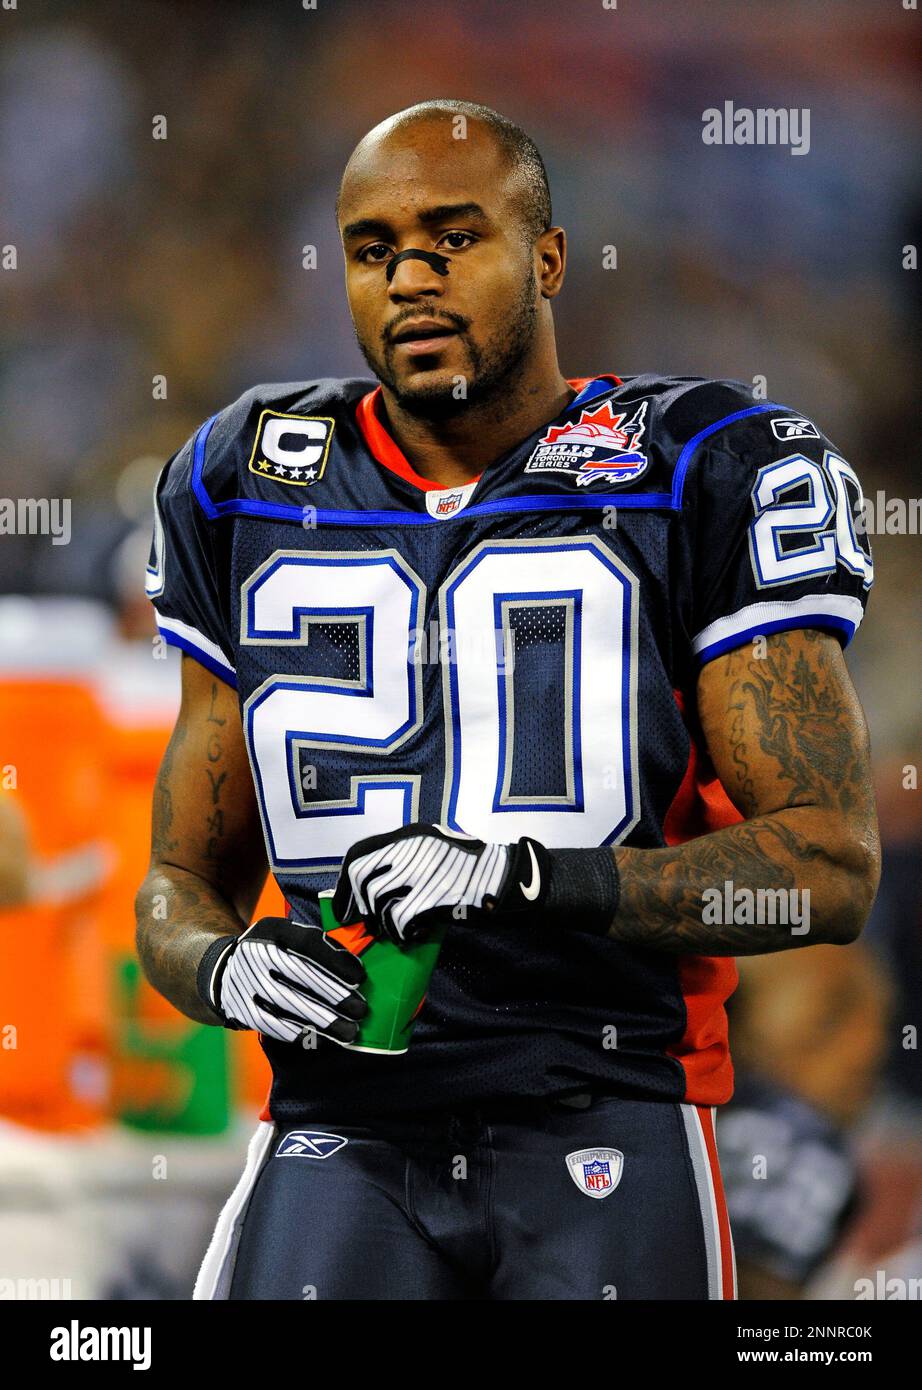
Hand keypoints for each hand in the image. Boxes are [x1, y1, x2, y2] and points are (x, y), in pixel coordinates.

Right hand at [197, 916, 367, 1045]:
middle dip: (335, 996)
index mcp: (271, 930)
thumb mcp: (288, 934)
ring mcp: (247, 984)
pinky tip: (325, 1039)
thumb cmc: (272, 952)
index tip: (360, 978)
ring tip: (350, 1031)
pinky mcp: (244, 1011)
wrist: (224, 972)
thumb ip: (317, 943)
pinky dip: (303, 1034)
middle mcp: (255, 955)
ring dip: (324, 1022)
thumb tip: (353, 967)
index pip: (308, 945)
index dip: (336, 962)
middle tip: (361, 1010)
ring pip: (291, 1006)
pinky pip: (277, 1026)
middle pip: (301, 977)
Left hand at [331, 822, 550, 944]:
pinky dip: (404, 934)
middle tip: (370, 925)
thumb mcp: (433, 850)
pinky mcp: (431, 896)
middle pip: (363, 879)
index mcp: (409, 835)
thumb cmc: (469, 868)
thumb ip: (405, 860)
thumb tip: (370, 888)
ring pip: (379, 902)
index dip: (345, 884)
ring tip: (403, 930)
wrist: (504, 877)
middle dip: (361, 907)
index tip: (344, 907)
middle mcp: (411, 849)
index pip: (358, 855)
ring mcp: (421, 871)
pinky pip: (399, 921)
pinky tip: (418, 935)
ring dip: (386, 924)